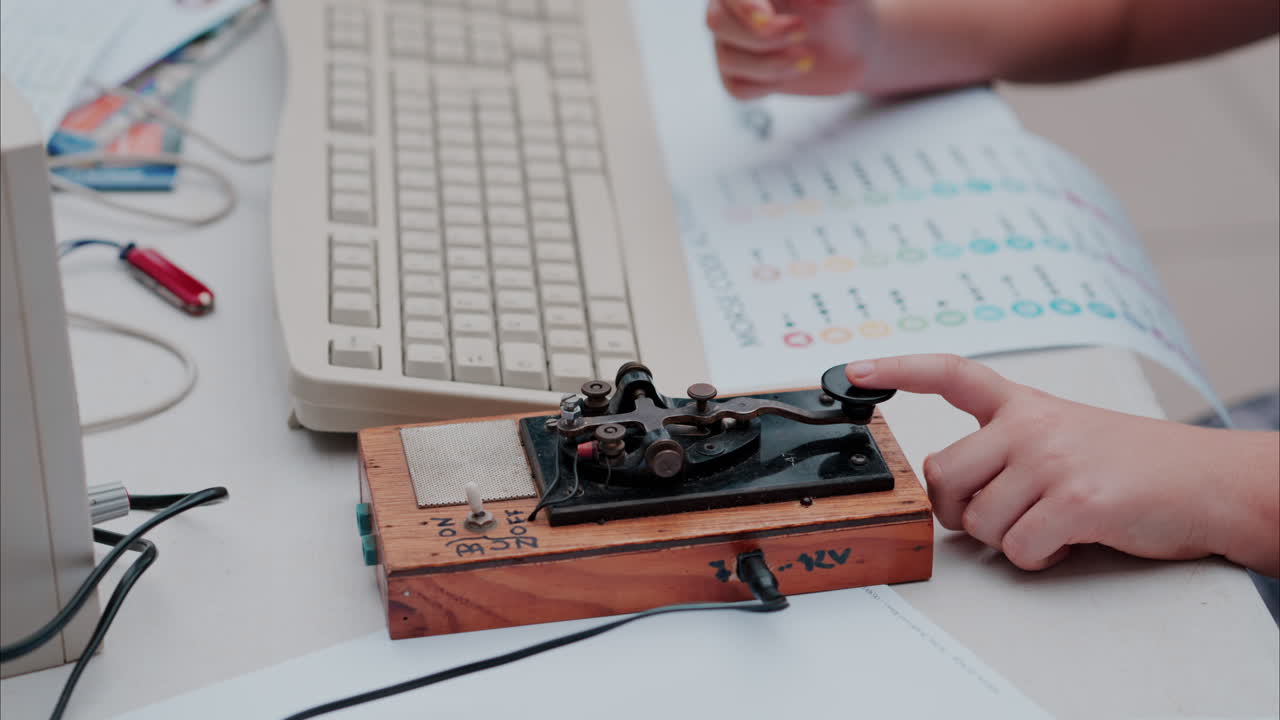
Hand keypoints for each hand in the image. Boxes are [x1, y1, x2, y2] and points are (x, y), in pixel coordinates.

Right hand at [704, 0, 999, 98]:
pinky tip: (796, 73)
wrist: (870, 41)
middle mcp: (741, 7)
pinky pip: (734, 85)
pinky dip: (763, 84)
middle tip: (800, 37)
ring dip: (769, 65)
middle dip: (760, 38)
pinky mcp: (748, 73)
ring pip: (726, 57)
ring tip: (806, 56)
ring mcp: (740, 41)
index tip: (780, 19)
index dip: (744, 8)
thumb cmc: (853, 8)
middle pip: (715, 24)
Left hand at [847, 354, 1279, 574]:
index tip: (852, 371)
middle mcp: (1031, 424)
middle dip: (958, 510)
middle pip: (944, 476)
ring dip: (1007, 537)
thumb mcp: (1065, 436)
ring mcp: (1051, 459)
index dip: (895, 370)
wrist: (1209, 483)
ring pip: (977, 521)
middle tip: (998, 514)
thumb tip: (948, 490)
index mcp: (1025, 405)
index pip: (949, 374)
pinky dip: (1038, 556)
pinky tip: (1070, 536)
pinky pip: (1016, 548)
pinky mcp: (1074, 500)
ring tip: (1052, 520)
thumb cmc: (1135, 466)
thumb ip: (1006, 449)